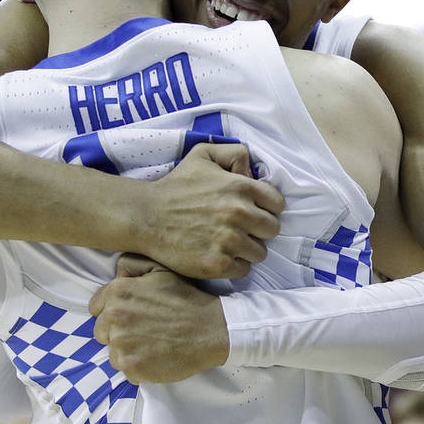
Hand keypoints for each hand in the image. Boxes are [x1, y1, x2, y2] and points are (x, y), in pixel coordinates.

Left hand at [88, 267, 228, 383]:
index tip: (132, 315)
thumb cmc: (185, 299)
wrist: (209, 329)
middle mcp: (114, 317)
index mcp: (117, 291)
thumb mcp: (160, 268)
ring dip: (128, 351)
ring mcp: (121, 344)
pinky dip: (139, 367)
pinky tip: (156, 356)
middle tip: (144, 330)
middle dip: (118, 332)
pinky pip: (126, 370)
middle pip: (101, 332)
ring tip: (152, 343)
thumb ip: (131, 264)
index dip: (113, 312)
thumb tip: (115, 273)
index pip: (96, 308)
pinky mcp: (131, 367)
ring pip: (112, 352)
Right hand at [141, 142, 283, 279]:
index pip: (277, 204)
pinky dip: (234, 265)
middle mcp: (239, 214)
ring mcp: (229, 241)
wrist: (146, 216)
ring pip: (259, 252)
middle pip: (272, 230)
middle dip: (258, 230)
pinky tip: (218, 254)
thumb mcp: (203, 155)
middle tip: (240, 229)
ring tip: (227, 242)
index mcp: (240, 186)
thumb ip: (234, 153)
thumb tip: (252, 170)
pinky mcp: (217, 264)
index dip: (265, 208)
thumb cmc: (175, 185)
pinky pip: (243, 270)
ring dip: (247, 249)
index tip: (252, 212)